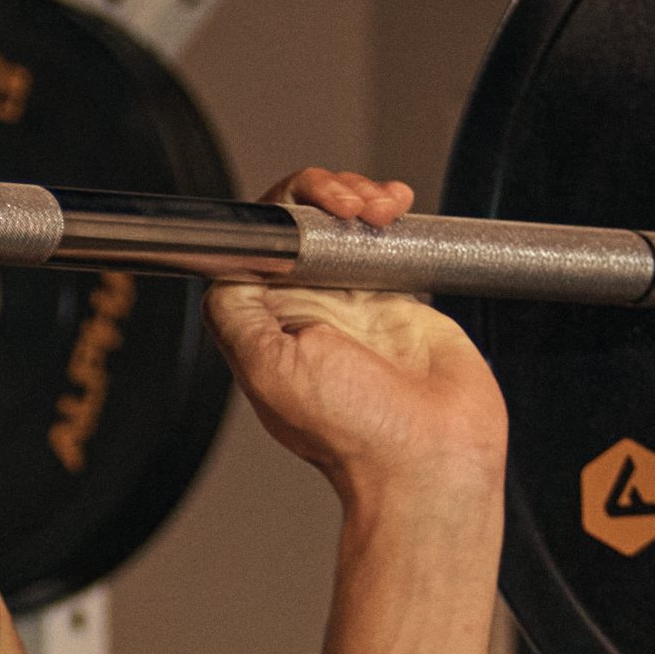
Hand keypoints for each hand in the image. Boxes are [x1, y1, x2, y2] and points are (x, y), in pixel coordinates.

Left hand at [210, 168, 507, 509]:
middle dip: (323, 194)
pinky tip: (397, 205)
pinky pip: (382, 241)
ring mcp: (350, 302)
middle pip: (299, 225)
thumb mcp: (271, 371)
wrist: (432, 459)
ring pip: (340, 224)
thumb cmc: (357, 435)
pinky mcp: (395, 299)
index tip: (311, 210)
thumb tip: (221, 264)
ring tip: (381, 208)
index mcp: (266, 326)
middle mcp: (305, 310)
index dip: (280, 211)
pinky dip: (388, 211)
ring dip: (358, 197)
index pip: (256, 247)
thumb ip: (237, 315)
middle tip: (351, 204)